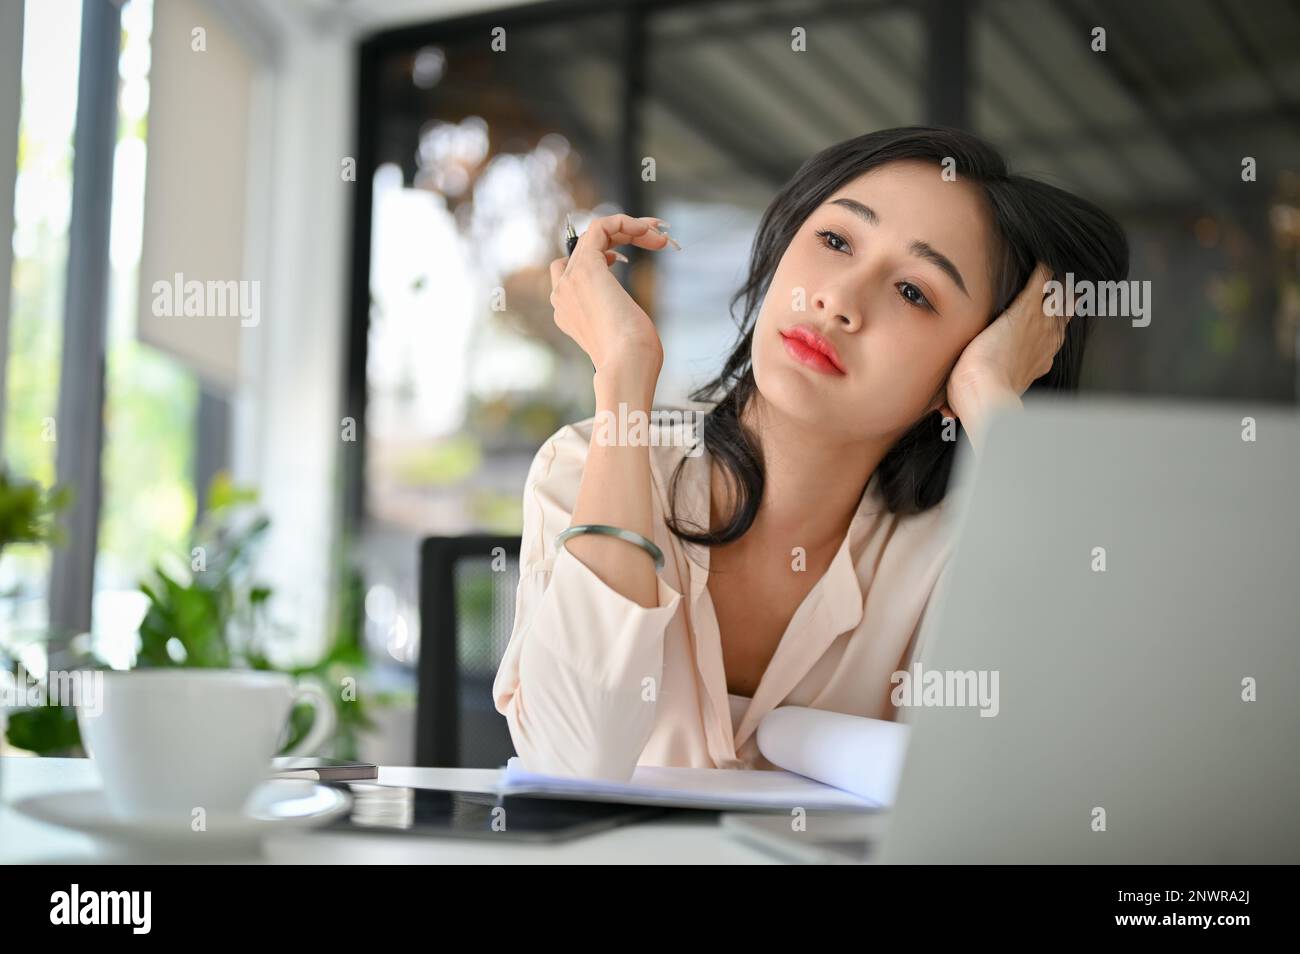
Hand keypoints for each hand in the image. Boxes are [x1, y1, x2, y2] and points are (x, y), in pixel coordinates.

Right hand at [548, 213, 675, 377]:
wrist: (626, 367)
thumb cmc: (633, 360)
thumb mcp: (624, 334)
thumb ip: (617, 317)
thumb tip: (626, 315)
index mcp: (567, 313)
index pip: (576, 270)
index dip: (607, 255)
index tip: (635, 256)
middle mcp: (561, 295)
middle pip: (585, 249)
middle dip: (621, 238)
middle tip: (655, 240)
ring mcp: (570, 281)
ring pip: (594, 236)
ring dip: (627, 229)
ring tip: (657, 235)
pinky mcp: (586, 267)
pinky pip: (600, 228)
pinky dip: (624, 222)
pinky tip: (648, 229)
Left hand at [936, 262, 1067, 420]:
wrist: (986, 395)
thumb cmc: (980, 400)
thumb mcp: (982, 391)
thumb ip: (970, 393)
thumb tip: (945, 412)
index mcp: (1039, 359)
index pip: (1051, 336)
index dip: (1051, 324)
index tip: (1050, 314)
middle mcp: (1046, 341)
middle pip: (1061, 313)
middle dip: (1061, 298)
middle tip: (1062, 285)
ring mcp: (1040, 324)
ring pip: (1057, 296)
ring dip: (1055, 283)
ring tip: (1053, 268)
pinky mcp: (1026, 310)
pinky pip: (1042, 280)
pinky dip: (1043, 268)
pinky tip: (1041, 256)